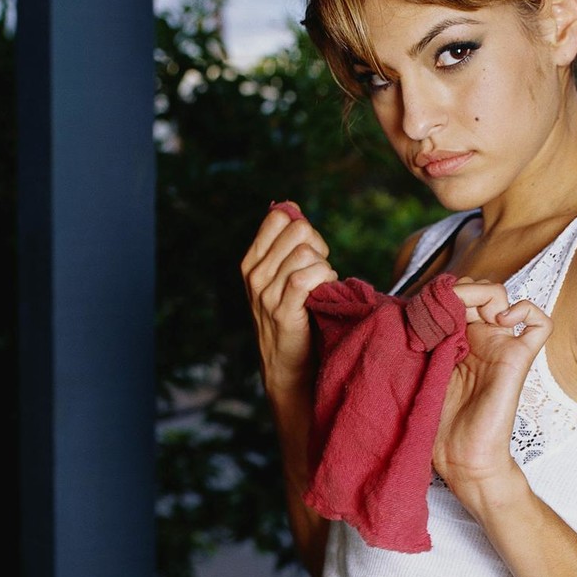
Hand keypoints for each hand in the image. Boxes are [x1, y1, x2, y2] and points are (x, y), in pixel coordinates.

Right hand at [240, 202, 337, 400]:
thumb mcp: (280, 279)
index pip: (279, 216)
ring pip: (305, 253)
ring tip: (322, 287)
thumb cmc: (294, 319)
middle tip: (320, 271)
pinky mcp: (282, 312)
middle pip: (297, 229)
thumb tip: (292, 208)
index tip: (309, 251)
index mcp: (252, 261)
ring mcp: (265, 293)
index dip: (303, 227)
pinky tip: (323, 296)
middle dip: (318, 246)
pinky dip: (324, 282)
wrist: (287, 368)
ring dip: (324, 268)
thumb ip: (285, 247)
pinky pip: (307, 278)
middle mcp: (254, 274)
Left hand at [432, 281, 551, 497]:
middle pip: (476, 289)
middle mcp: (479, 339)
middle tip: (444, 313)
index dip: (439, 293)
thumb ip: (422, 342)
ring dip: (484, 295)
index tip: (423, 311)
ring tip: (471, 316)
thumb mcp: (419, 372)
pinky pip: (540, 322)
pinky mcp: (519, 358)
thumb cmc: (437, 424)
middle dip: (458, 291)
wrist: (462, 459)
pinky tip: (502, 320)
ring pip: (502, 294)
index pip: (453, 295)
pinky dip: (525, 309)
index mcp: (454, 341)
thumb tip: (415, 309)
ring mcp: (501, 346)